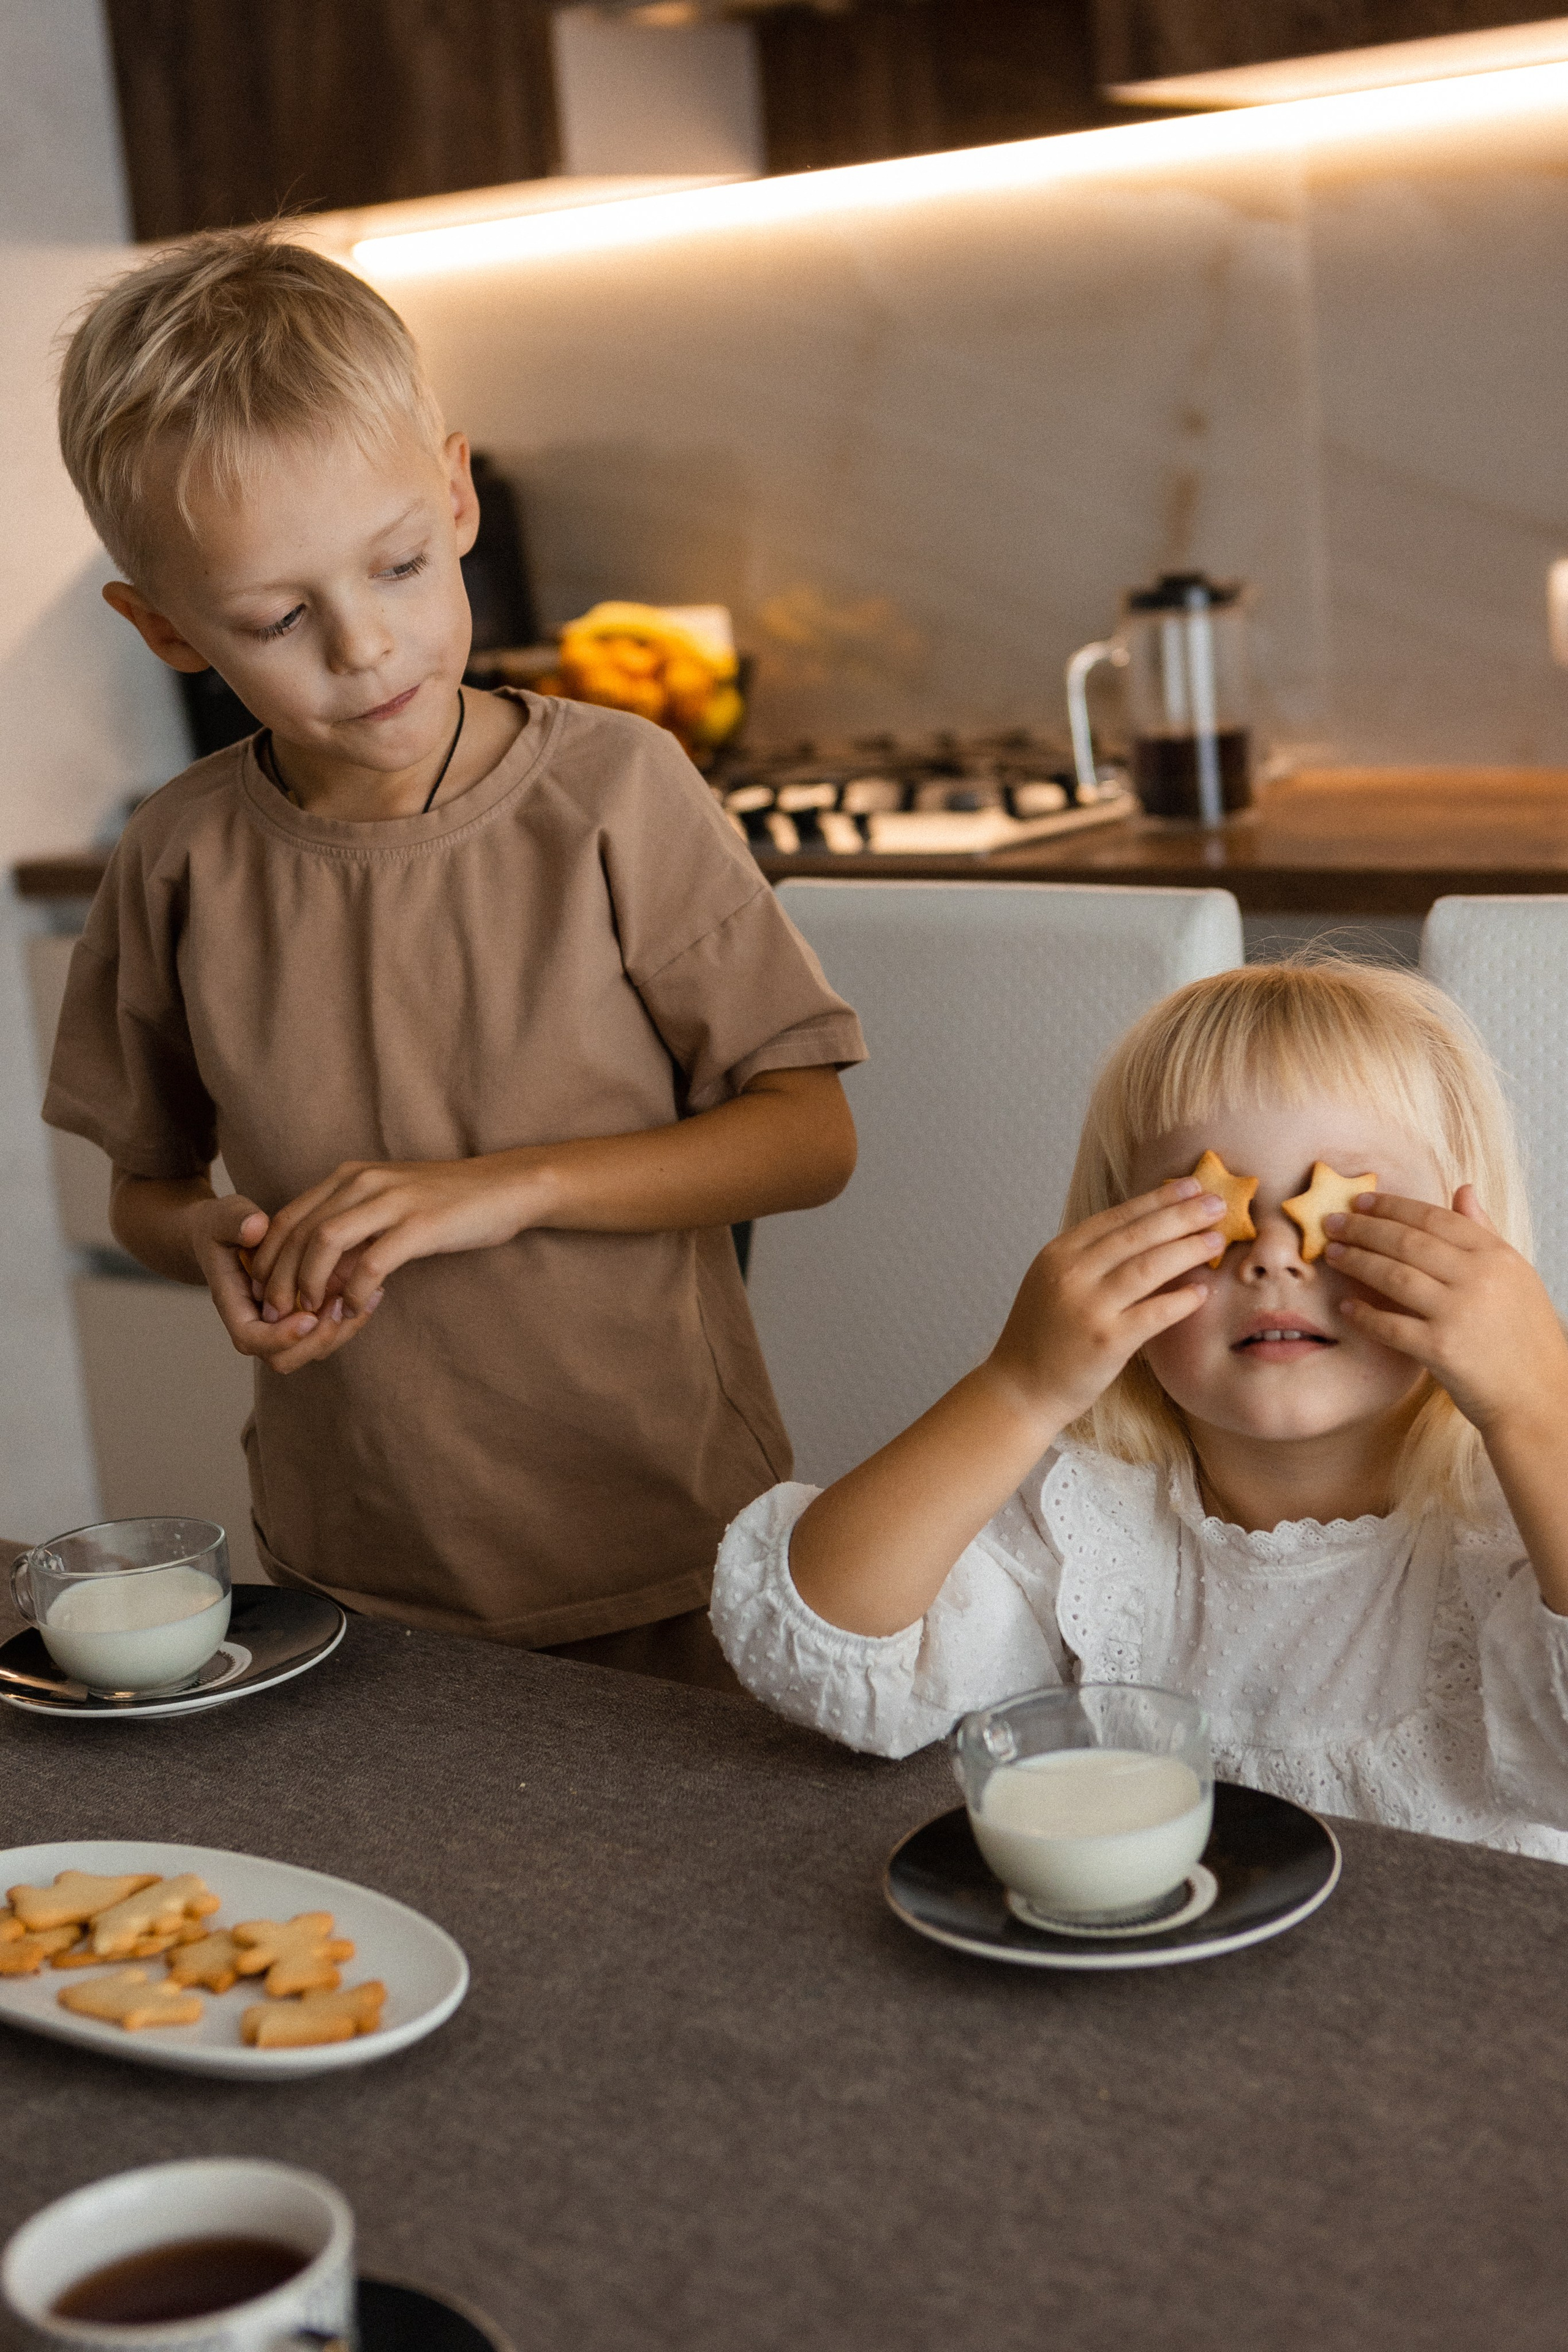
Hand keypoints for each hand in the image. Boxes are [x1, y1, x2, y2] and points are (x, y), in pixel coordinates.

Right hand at [187, 1193, 375, 1375]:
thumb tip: (254, 1227)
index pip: (251, 1339)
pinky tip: (374, 1291)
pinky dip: (351, 1319)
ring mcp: (282, 1323)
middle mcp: (257, 1322)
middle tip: (340, 1306)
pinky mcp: (304, 1315)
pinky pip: (328, 1333)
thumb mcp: (225, 1216)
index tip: (308, 1316)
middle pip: (283, 1358)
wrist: (229, 1233)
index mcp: (233, 1304)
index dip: (279, 1336)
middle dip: (315, 1340)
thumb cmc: (225, 1226)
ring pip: (313, 1350)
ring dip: (341, 1331)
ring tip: (367, 1296)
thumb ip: (235, 1221)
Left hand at [247, 1156, 530, 1320]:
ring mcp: (391, 1201)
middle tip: (277, 1314)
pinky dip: (354, 1292)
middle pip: (298, 1232)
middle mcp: (363, 1182)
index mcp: (351, 1177)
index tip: (264, 1294)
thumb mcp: (389, 1207)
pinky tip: (354, 1310)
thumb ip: (352, 1231)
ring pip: (324, 1242)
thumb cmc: (448, 1204)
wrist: (506, 1188)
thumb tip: (317, 1274)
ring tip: (310, 1313)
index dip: (267, 1260)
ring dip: (308, 1284)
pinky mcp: (419, 1225)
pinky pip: (371, 1262)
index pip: (287, 1218)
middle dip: (279, 1279)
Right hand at [986, 1178, 1223, 1430]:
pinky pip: (1154, 1313)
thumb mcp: (1053, 1284)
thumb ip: (1089, 1259)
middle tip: (1216, 1202)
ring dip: (1188, 1249)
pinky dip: (1181, 1300)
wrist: (1019, 1389)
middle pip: (1137, 1234)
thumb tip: (1145, 1232)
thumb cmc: (1042, 1338)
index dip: (1157, 1199)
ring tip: (1217, 1240)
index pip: (1116, 1217)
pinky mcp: (1107, 1341)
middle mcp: (1071, 1274)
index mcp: (1058, 1254)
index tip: (1189, 1185)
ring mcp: (1088, 1306)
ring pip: (1149, 1266)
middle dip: (1182, 1215)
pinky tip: (1204, 1292)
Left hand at [1325, 1186, 1567, 1433]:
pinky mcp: (1442, 1350)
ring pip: (1394, 1276)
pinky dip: (1364, 1315)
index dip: (1393, 1206)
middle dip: (1363, 1229)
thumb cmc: (1525, 1337)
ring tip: (1332, 1254)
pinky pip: (1390, 1325)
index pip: (1435, 1218)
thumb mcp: (1516, 1275)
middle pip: (1408, 1242)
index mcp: (1497, 1256)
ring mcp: (1459, 1313)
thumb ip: (1484, 1232)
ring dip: (1357, 1262)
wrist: (1539, 1398)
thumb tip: (1462, 1190)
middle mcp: (1480, 1278)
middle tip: (1331, 1222)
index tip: (1361, 1201)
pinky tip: (1346, 1306)